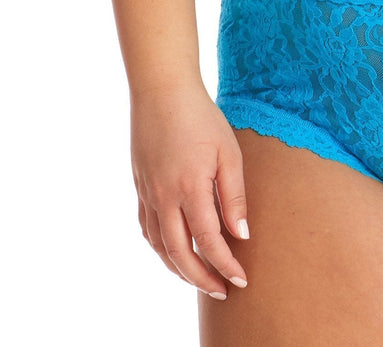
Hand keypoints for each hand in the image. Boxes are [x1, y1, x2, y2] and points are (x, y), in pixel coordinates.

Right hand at [130, 81, 249, 299]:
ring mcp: (148, 193)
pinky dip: (160, 248)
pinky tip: (173, 251)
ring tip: (200, 278)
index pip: (208, 241)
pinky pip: (147, 229)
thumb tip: (242, 235)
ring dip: (179, 269)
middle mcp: (164, 197)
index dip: (225, 265)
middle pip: (180, 254)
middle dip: (202, 278)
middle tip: (222, 291)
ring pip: (159, 246)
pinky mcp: (140, 187)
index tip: (241, 280)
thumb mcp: (229, 151)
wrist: (162, 90)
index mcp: (190, 187)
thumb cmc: (202, 117)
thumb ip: (234, 195)